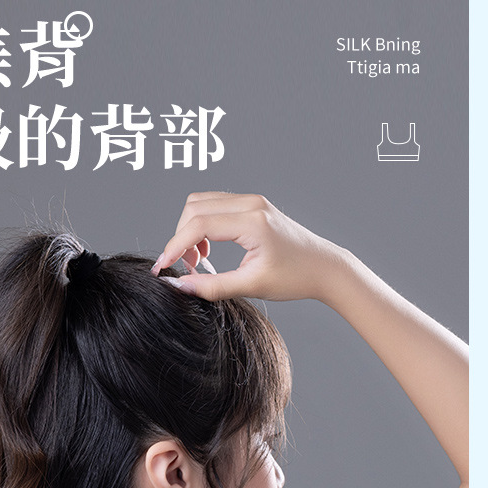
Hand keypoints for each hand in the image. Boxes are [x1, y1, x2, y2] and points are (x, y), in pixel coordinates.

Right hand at [151, 191, 349, 301]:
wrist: (324, 267)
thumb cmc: (295, 277)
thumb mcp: (252, 286)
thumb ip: (212, 287)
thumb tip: (179, 286)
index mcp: (252, 221)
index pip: (199, 224)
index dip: (175, 245)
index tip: (163, 267)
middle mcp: (251, 204)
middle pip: (194, 207)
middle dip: (181, 237)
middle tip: (186, 267)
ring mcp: (252, 201)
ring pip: (202, 203)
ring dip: (190, 230)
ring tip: (197, 260)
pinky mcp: (253, 205)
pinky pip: (215, 206)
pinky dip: (203, 225)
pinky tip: (208, 250)